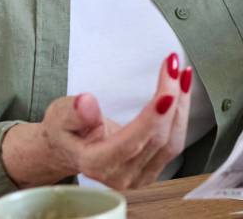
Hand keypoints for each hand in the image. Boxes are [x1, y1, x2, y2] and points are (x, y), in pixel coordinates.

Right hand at [2, 52, 193, 188]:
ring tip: (182, 75)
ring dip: (182, 105)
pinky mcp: (152, 169)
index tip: (167, 92)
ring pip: (172, 142)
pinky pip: (174, 143)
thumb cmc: (65, 131)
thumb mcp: (60, 116)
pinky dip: (180, 115)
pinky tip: (181, 91)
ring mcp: (139, 176)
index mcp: (96, 164)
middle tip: (174, 67)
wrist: (69, 148)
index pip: (131, 143)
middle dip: (171, 100)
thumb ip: (74, 113)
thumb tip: (85, 103)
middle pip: (157, 140)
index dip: (152, 118)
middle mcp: (121, 176)